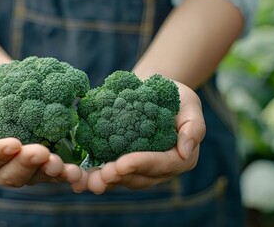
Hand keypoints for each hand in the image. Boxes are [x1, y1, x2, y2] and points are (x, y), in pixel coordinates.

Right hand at [0, 70, 88, 191]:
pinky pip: (51, 175)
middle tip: (43, 152)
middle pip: (8, 175)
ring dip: (47, 173)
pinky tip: (75, 170)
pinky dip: (63, 174)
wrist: (7, 86)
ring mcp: (20, 169)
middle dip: (26, 165)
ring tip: (61, 164)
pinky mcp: (41, 165)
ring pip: (33, 178)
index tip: (14, 143)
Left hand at [86, 81, 204, 193]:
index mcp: (182, 158)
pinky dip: (95, 177)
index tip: (122, 163)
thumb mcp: (190, 104)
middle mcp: (161, 170)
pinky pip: (109, 175)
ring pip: (122, 180)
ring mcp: (140, 170)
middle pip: (140, 177)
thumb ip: (194, 127)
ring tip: (89, 181)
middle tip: (102, 174)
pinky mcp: (122, 166)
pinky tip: (80, 179)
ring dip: (105, 182)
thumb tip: (186, 151)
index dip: (141, 164)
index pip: (162, 164)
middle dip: (120, 176)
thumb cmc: (175, 96)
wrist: (151, 91)